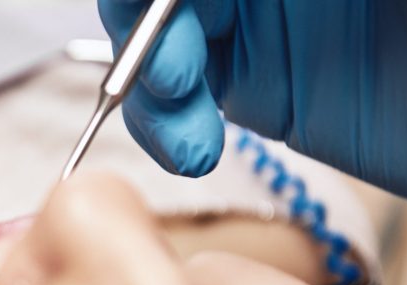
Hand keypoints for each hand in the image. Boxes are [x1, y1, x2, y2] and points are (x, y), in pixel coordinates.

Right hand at [98, 0, 406, 217]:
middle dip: (147, 18)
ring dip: (147, 81)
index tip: (163, 9)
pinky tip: (190, 148)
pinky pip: (176, 99)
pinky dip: (163, 123)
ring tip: (184, 126)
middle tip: (170, 68)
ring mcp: (259, 22)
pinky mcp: (255, 87)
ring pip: (157, 35)